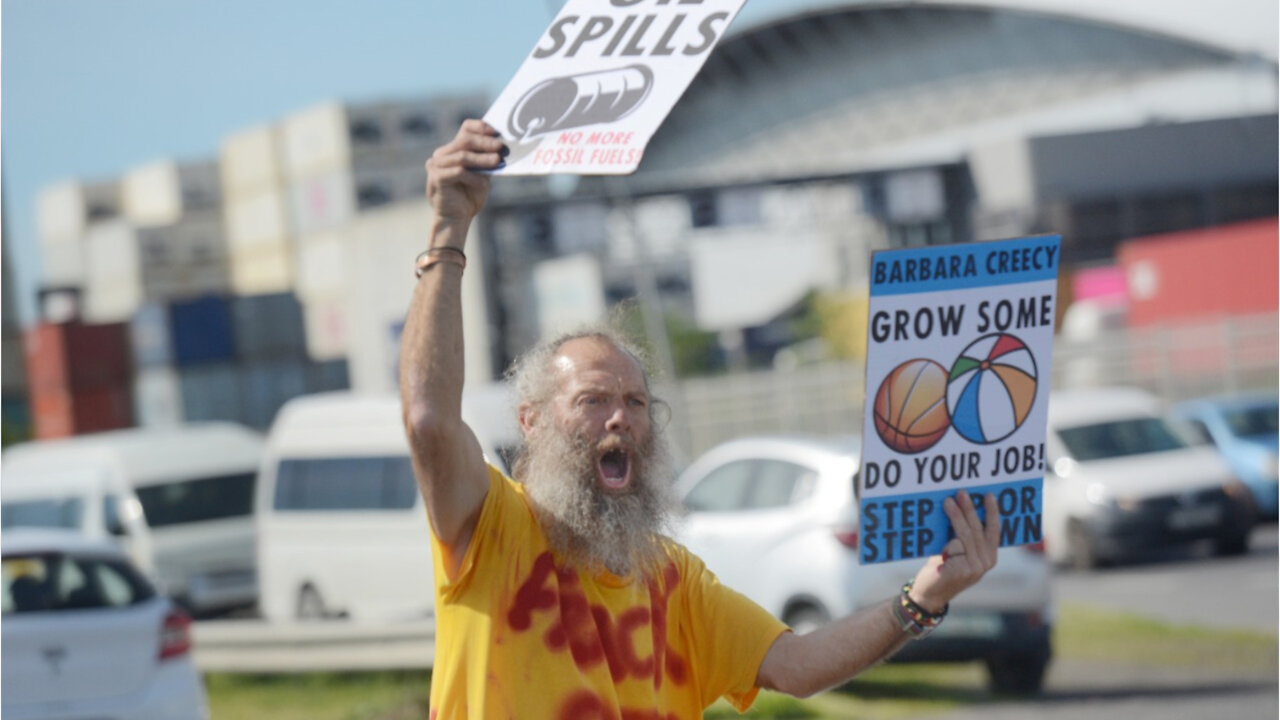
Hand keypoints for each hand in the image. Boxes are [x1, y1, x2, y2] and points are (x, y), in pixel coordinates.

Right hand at [425, 119, 506, 224]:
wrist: (457, 218)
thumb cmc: (470, 196)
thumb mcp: (482, 174)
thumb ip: (487, 160)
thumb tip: (503, 147)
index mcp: (453, 149)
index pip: (465, 129)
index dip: (480, 127)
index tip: (496, 131)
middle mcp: (442, 155)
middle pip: (464, 140)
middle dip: (485, 143)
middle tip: (500, 147)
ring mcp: (436, 165)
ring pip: (462, 156)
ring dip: (482, 159)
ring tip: (497, 162)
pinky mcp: (436, 178)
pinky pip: (458, 172)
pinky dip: (473, 177)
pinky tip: (484, 184)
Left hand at [909, 490, 1000, 612]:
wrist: (930, 593)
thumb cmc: (942, 567)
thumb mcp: (957, 550)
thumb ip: (963, 536)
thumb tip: (960, 506)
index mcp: (989, 557)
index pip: (994, 531)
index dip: (993, 512)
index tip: (989, 495)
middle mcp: (986, 563)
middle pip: (979, 530)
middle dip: (970, 509)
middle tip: (962, 493)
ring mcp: (975, 568)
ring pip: (967, 535)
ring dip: (957, 516)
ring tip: (948, 502)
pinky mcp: (962, 571)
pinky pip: (955, 546)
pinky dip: (947, 536)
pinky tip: (940, 525)